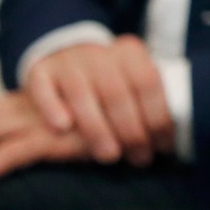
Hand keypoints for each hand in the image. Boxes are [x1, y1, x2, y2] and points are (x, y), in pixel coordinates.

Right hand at [25, 36, 174, 165]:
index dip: (158, 116)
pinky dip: (53, 108)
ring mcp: (68, 61)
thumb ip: (147, 106)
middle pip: (117, 92)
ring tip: (109, 155)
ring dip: (97, 128)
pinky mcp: (40, 70)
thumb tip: (170, 144)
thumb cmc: (110, 85)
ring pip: (82, 94)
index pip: (148, 82)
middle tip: (139, 158)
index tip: (163, 145)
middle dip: (131, 130)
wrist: (68, 58)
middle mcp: (99, 52)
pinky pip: (44, 89)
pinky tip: (63, 128)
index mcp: (130, 52)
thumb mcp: (133, 84)